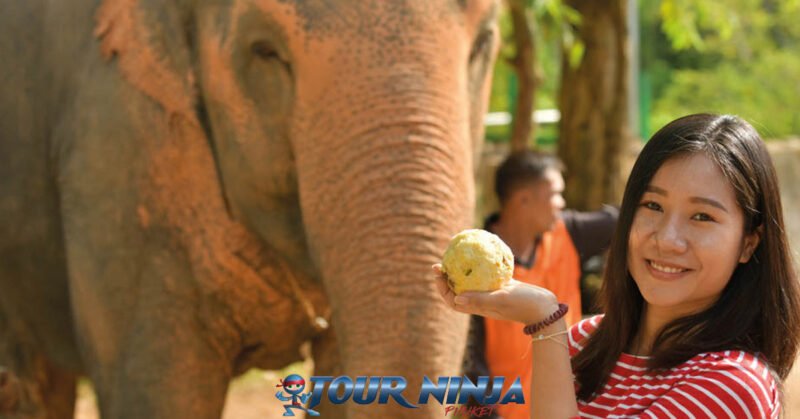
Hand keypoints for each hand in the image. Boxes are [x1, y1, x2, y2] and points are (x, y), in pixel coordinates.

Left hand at [433, 264, 558, 324]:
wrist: (545, 308)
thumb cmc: (523, 305)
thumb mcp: (501, 299)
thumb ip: (480, 299)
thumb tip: (456, 297)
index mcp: (478, 307)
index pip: (453, 300)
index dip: (441, 288)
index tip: (438, 273)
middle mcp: (482, 300)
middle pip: (458, 289)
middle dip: (446, 277)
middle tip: (440, 262)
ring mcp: (491, 292)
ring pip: (471, 281)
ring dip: (461, 270)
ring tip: (455, 255)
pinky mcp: (502, 285)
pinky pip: (486, 273)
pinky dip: (480, 264)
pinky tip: (480, 250)